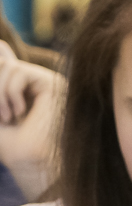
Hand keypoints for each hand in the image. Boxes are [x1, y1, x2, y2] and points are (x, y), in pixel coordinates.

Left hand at [0, 41, 64, 200]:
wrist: (29, 159)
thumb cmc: (10, 143)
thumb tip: (0, 45)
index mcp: (20, 90)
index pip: (7, 62)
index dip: (1, 55)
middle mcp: (33, 83)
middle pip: (3, 63)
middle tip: (1, 115)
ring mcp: (44, 81)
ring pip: (8, 66)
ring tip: (7, 117)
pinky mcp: (52, 83)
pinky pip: (19, 72)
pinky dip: (11, 93)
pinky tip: (20, 113)